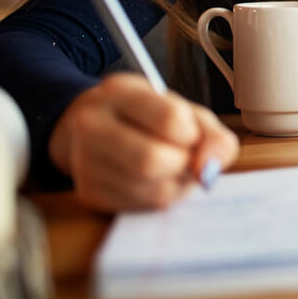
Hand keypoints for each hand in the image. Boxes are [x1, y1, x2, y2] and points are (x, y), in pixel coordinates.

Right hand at [49, 73, 238, 211]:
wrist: (98, 131)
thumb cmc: (149, 118)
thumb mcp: (185, 112)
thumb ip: (212, 136)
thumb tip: (209, 168)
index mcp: (119, 91)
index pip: (169, 119)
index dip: (192, 134)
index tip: (190, 134)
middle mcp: (92, 125)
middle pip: (153, 160)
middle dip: (183, 163)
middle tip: (184, 156)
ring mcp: (85, 161)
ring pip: (152, 189)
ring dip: (177, 184)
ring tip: (172, 168)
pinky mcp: (89, 193)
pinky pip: (143, 206)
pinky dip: (161, 197)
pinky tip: (155, 181)